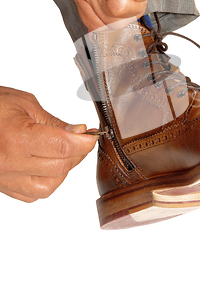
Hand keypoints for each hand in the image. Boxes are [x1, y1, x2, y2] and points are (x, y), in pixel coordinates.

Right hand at [0, 87, 97, 201]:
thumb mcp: (25, 104)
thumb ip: (54, 122)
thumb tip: (79, 133)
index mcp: (16, 138)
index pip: (63, 147)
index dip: (84, 142)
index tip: (92, 135)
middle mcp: (9, 163)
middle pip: (60, 167)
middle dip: (78, 152)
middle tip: (81, 139)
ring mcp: (5, 179)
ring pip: (50, 185)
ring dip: (64, 169)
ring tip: (62, 150)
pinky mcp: (3, 187)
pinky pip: (34, 193)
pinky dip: (47, 180)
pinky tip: (45, 164)